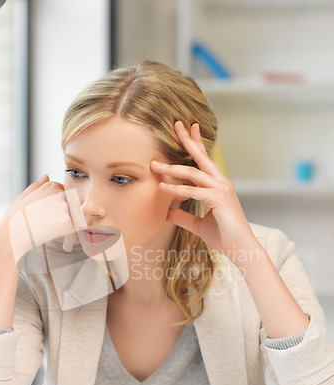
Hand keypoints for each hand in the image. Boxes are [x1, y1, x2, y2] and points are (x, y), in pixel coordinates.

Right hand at [0, 175, 85, 267]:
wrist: (12, 234)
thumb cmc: (16, 216)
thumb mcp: (24, 196)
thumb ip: (38, 186)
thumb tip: (47, 176)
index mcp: (51, 185)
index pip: (63, 193)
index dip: (56, 205)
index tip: (47, 214)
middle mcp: (60, 193)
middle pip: (70, 204)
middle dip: (63, 214)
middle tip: (49, 224)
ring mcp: (65, 207)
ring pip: (73, 216)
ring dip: (68, 224)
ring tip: (52, 232)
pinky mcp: (67, 221)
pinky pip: (74, 228)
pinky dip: (70, 235)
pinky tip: (61, 241)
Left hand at [150, 121, 256, 260]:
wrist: (240, 250)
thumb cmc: (224, 236)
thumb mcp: (198, 225)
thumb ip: (183, 216)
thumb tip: (167, 212)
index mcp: (218, 185)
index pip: (205, 160)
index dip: (196, 143)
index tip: (188, 129)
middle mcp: (221, 183)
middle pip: (201, 157)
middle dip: (188, 140)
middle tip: (176, 124)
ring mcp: (222, 189)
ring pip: (193, 173)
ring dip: (171, 168)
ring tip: (154, 164)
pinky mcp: (219, 199)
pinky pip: (193, 191)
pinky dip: (176, 189)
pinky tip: (162, 187)